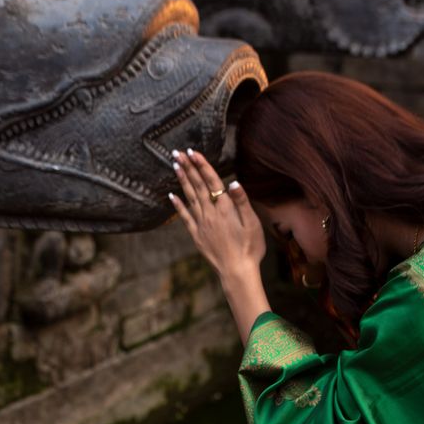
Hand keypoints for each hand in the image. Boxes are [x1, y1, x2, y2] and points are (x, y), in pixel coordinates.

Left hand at [168, 148, 264, 282]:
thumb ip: (241, 202)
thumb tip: (233, 182)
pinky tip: (171, 195)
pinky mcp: (197, 235)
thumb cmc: (250, 248)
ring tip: (175, 165)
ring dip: (182, 180)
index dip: (202, 165)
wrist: (237, 272)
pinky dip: (178, 205)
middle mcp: (210, 213)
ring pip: (189, 197)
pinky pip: (185, 217)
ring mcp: (202, 224)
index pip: (211, 181)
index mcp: (225, 208)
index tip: (192, 151)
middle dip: (188, 167)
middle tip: (177, 152)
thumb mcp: (252, 224)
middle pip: (197, 186)